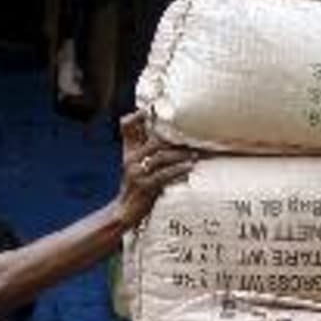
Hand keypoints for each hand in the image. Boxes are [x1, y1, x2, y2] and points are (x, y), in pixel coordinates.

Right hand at [115, 112, 193, 227]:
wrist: (125, 211)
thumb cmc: (136, 186)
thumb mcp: (137, 165)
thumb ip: (146, 149)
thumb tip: (165, 137)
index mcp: (130, 151)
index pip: (126, 127)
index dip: (136, 116)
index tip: (149, 109)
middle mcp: (131, 159)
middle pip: (154, 141)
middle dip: (175, 139)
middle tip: (193, 138)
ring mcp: (137, 173)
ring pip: (161, 157)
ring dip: (180, 155)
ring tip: (195, 154)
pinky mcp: (145, 187)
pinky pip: (164, 176)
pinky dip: (178, 170)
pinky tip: (189, 168)